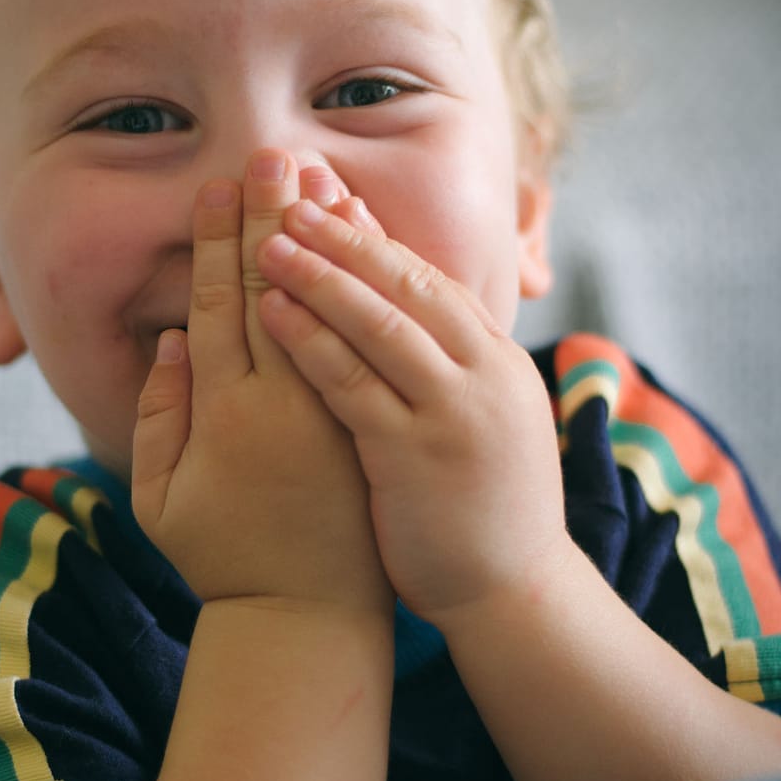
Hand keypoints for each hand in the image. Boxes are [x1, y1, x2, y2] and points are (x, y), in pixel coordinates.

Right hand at [132, 153, 391, 615]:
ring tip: (321, 181)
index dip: (218, 244)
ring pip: (335, 306)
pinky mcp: (377, 422)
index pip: (221, 305)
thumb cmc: (226, 557)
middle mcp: (285, 402)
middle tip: (271, 158)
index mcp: (225, 414)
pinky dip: (374, 289)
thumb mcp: (163, 500)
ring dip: (328, 240)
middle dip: (274, 220)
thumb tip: (176, 340)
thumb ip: (161, 419)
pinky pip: (378, 341)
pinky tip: (371, 246)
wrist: (313, 617)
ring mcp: (339, 410)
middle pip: (278, 289)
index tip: (220, 190)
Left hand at [255, 199, 568, 628]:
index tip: (326, 194)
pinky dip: (311, 341)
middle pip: (405, 283)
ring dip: (321, 274)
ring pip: (379, 323)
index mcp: (496, 358)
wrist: (513, 590)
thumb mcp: (484, 413)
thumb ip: (453, 358)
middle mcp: (482, 373)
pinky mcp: (416, 454)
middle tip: (289, 190)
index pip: (428, 277)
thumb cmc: (482, 502)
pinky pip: (353, 384)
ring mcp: (452, 412)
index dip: (373, 235)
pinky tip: (271, 312)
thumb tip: (409, 300)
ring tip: (267, 237)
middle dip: (343, 234)